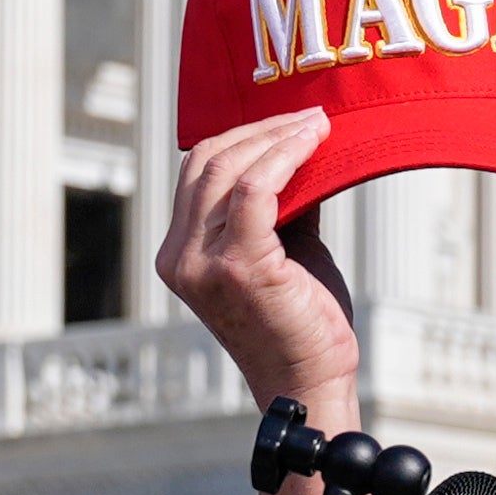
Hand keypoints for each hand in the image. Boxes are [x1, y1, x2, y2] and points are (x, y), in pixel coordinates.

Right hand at [155, 112, 363, 407]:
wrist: (308, 380)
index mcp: (179, 253)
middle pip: (207, 162)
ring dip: (277, 138)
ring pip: (228, 170)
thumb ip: (281, 202)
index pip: (197, 173)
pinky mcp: (237, 267)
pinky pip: (254, 191)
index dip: (242, 136)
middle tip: (309, 114)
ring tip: (317, 124)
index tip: (289, 120)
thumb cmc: (299, 321)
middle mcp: (179, 257)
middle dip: (261, 129)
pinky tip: (313, 145)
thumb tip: (301, 146)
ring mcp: (202, 263)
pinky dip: (285, 158)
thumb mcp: (283, 249)